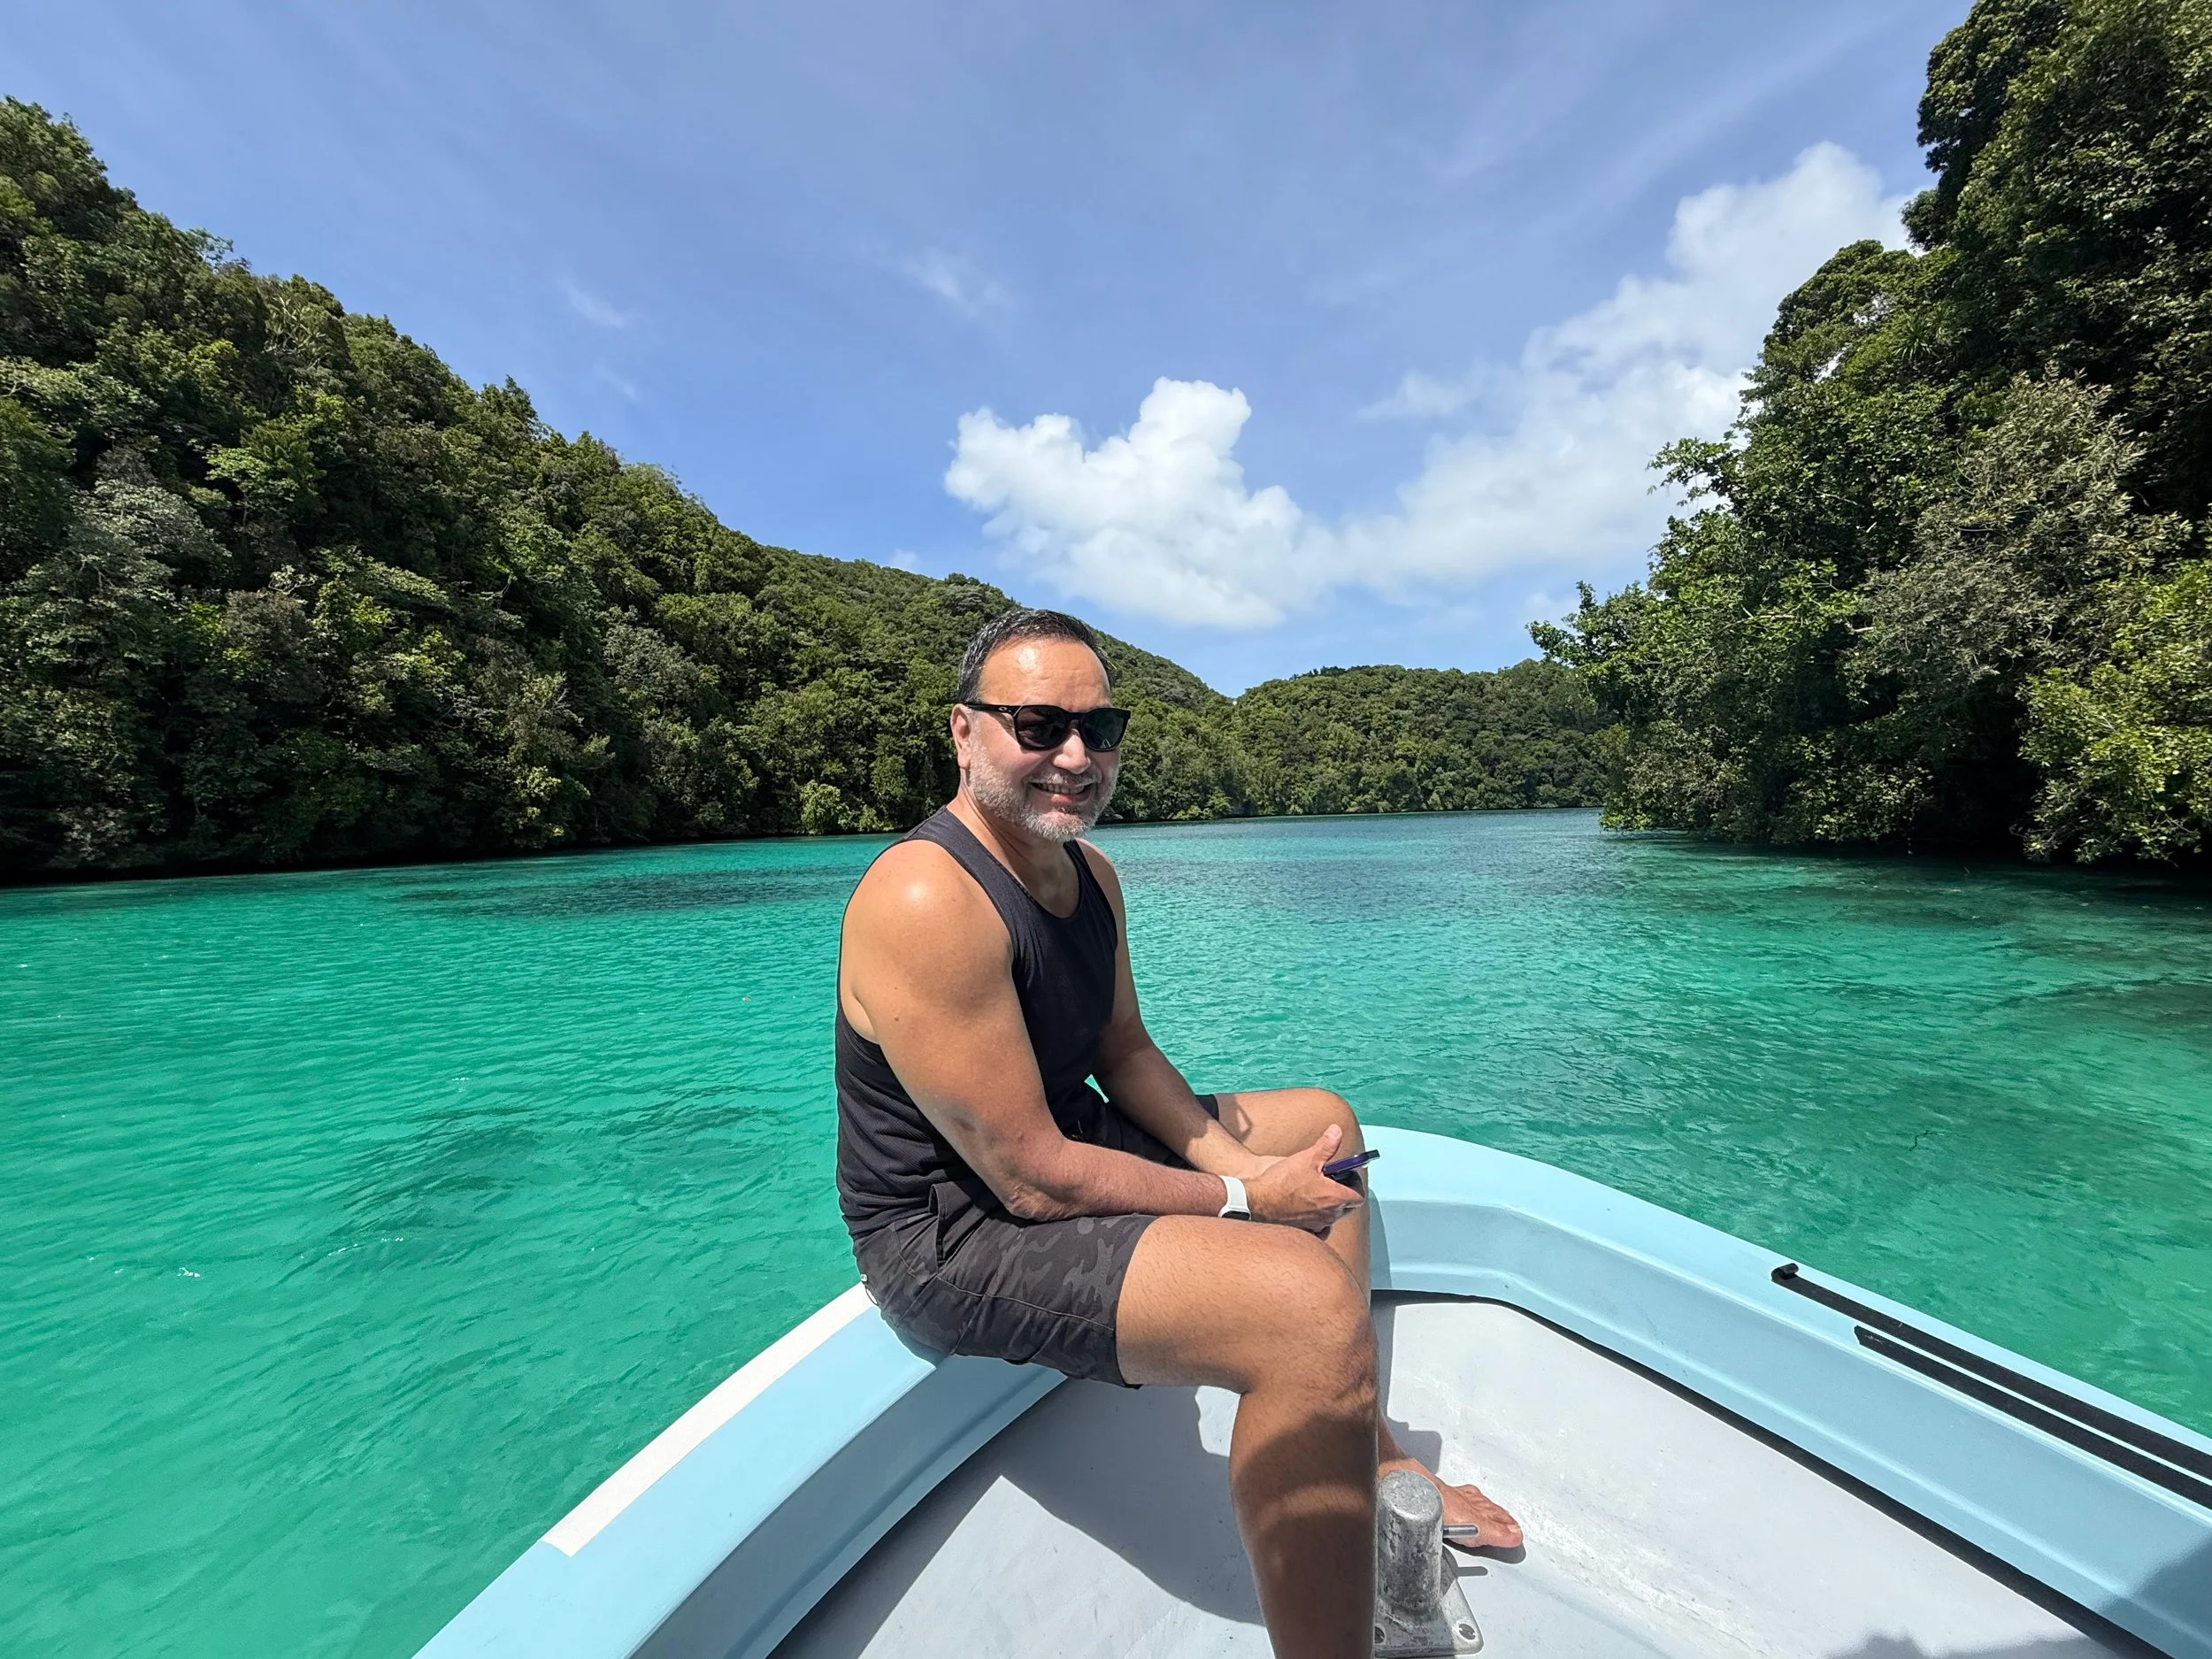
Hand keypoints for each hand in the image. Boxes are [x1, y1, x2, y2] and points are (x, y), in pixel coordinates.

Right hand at [1243, 1123, 1362, 1232]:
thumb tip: (1337, 1131)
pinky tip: (1310, 1209)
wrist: (1258, 1202)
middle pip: (1347, 1207)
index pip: (1358, 1196)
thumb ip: (1326, 1145)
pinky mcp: (1305, 1230)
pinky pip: (1320, 1228)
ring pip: (1333, 1216)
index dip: (1356, 1184)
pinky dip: (1319, 1219)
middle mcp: (1329, 1215)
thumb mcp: (1307, 1158)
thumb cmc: (1282, 1182)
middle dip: (1344, 1192)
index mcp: (1335, 1198)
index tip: (1347, 1174)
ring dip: (1331, 1205)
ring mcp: (1317, 1225)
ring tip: (1319, 1192)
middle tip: (1333, 1180)